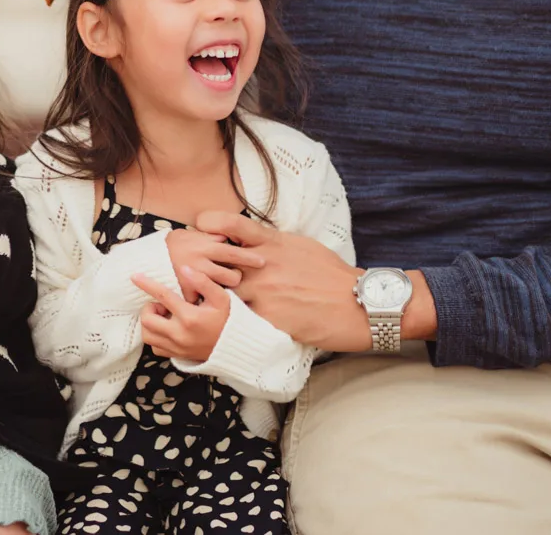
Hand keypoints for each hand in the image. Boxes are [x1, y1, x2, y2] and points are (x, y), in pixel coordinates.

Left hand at [133, 266, 229, 361]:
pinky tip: (166, 329)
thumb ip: (203, 282)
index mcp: (190, 317)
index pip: (162, 296)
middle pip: (147, 319)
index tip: (135, 276)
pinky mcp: (177, 356)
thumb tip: (184, 268)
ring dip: (150, 323)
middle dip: (149, 308)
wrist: (236, 348)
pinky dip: (155, 337)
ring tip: (164, 316)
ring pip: (147, 335)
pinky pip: (155, 348)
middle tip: (162, 304)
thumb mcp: (221, 298)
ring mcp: (177, 347)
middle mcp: (180, 334)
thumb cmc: (229, 319)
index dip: (147, 284)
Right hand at [164, 228, 266, 302]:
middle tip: (234, 278)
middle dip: (236, 277)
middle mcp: (202, 260)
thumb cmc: (172, 245)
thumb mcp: (191, 235)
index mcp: (205, 245)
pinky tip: (204, 300)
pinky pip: (203, 298)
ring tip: (219, 288)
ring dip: (223, 289)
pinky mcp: (185, 290)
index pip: (234, 251)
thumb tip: (228, 236)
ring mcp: (194, 277)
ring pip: (221, 288)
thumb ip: (210, 236)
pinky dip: (205, 300)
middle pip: (232, 275)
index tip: (262, 261)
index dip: (250, 257)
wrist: (146, 257)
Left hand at [194, 210, 374, 350]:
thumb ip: (273, 243)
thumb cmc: (333, 276)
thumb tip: (252, 240)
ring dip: (216, 300)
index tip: (201, 230)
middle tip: (189, 273)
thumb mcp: (301, 246)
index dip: (210, 224)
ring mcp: (266, 291)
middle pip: (217, 261)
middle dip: (202, 268)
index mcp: (273, 242)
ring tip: (204, 306)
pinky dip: (234, 323)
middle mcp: (265, 263)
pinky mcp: (270, 319)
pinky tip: (229, 327)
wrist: (361, 304)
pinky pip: (241, 320)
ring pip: (224, 294)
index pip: (230, 224)